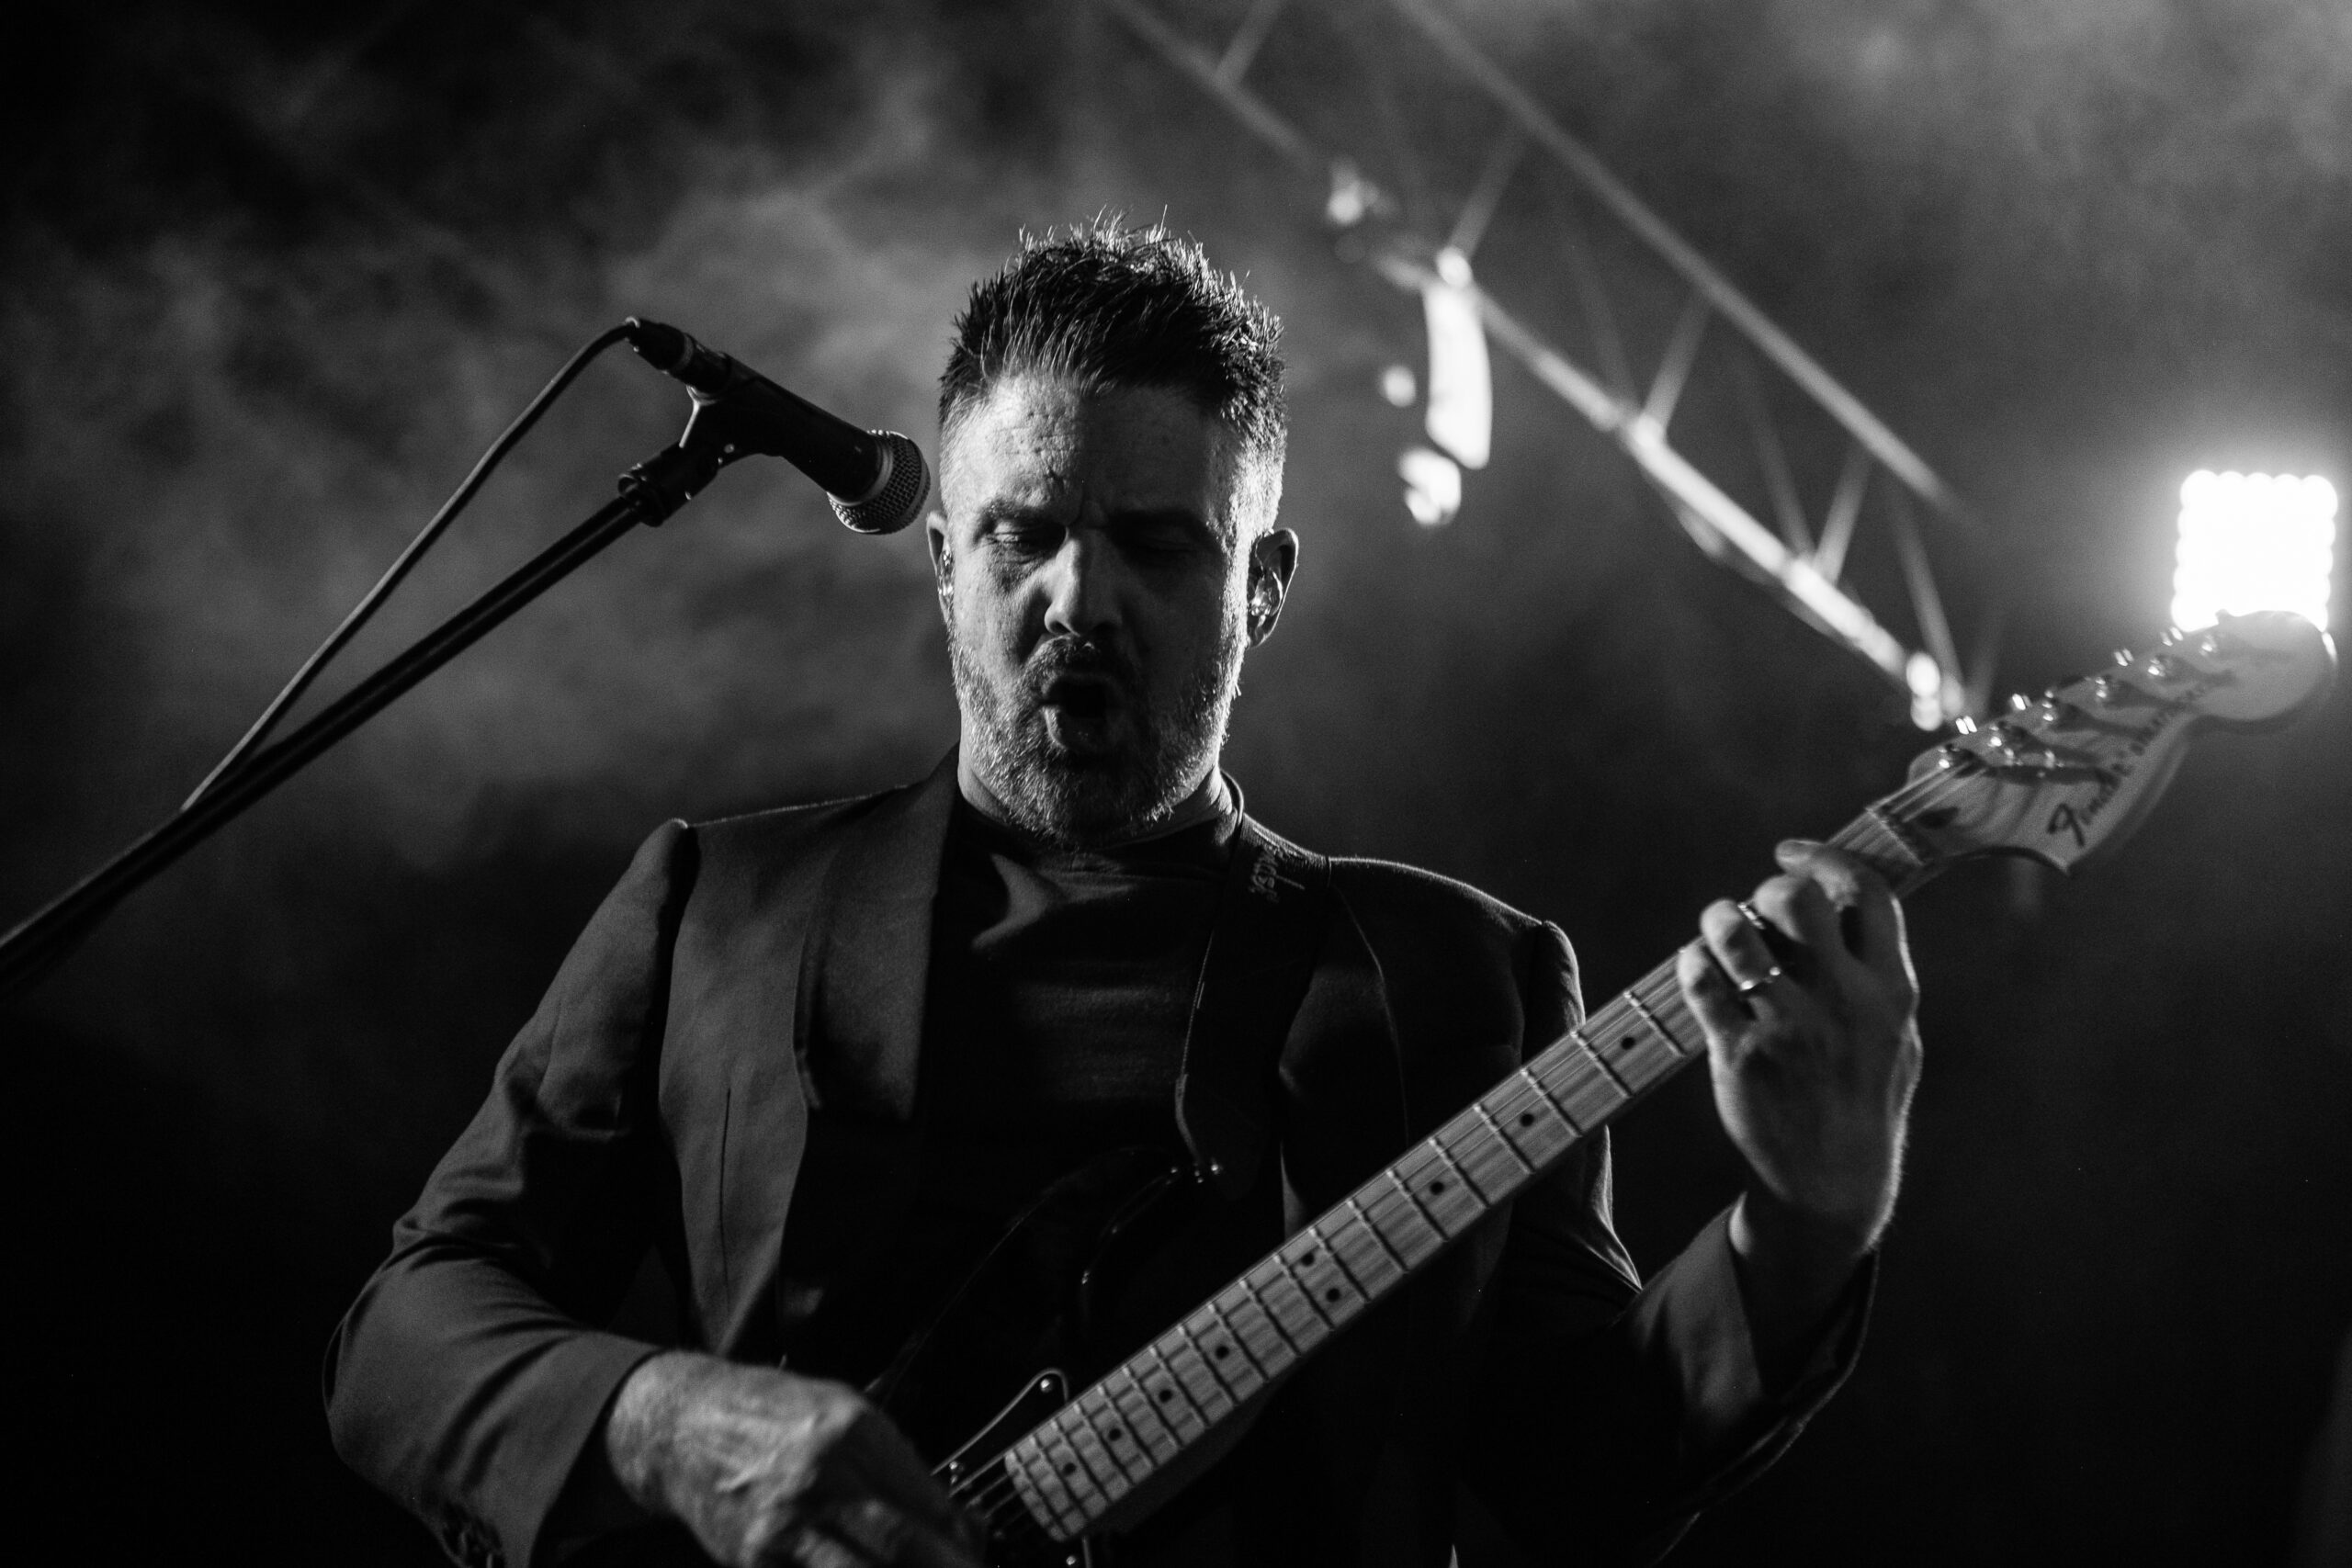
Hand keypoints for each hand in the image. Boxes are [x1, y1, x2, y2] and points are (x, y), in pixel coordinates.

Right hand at [605, 1352, 984, 1567]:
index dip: (963, 1545)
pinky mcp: (756, 1561)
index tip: (978, 1559)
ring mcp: (786, 1526)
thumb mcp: (849, 1417)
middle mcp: (822, 1479)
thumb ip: (903, 1468)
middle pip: (902, 1546)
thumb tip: (964, 1525)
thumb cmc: (777, 1418)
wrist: (688, 1428)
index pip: (929, 1503)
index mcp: (855, 1435)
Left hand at [1677, 840, 1921, 1283]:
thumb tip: (1844, 901)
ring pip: (1736, 931)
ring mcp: (1790, 1026)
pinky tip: (1700, 971)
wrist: (1831, 1180)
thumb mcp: (1899, 1036)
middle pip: (1795, 899)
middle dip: (1767, 888)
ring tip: (1718, 933)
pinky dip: (1693, 962)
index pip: (1866, 893)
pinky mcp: (1740, 1053)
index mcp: (1892, 990)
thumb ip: (1878, 972)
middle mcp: (1843, 1001)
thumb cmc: (1863, 1099)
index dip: (1823, 858)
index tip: (1791, 852)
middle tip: (1756, 911)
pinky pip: (1701, 979)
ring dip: (1719, 919)